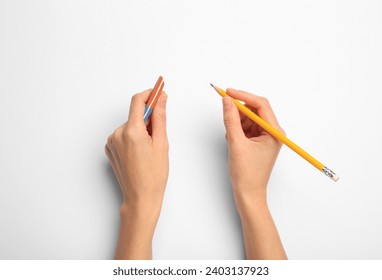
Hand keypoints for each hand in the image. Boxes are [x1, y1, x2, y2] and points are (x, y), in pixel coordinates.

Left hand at [105, 89, 167, 258]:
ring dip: (141, 129)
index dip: (150, 93)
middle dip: (148, 118)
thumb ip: (160, 117)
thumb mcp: (162, 143)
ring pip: (130, 125)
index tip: (159, 89)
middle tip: (159, 134)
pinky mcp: (109, 149)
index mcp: (131, 131)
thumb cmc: (154, 175)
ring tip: (150, 149)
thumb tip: (161, 99)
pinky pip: (123, 135)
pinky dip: (133, 137)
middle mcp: (117, 134)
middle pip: (135, 115)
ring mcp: (111, 142)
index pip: (138, 101)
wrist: (140, 197)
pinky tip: (140, 152)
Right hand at [222, 88, 283, 207]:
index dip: (243, 96)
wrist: (248, 193)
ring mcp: (264, 136)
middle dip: (239, 109)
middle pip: (254, 110)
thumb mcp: (236, 143)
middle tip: (224, 107)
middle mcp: (272, 132)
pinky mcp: (257, 141)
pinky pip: (245, 127)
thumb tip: (226, 101)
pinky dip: (236, 129)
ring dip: (237, 121)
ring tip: (231, 136)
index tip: (228, 92)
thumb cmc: (247, 174)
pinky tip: (233, 141)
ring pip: (248, 118)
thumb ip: (231, 120)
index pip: (261, 105)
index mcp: (274, 132)